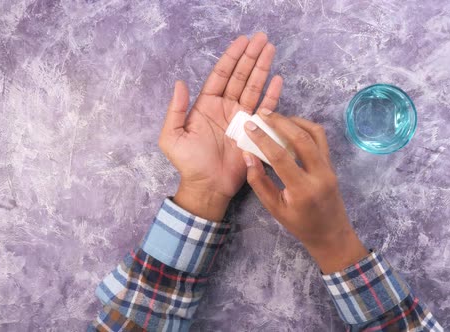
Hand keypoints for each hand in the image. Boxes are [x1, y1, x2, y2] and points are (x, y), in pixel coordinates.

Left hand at [159, 32, 282, 220]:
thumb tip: (180, 83)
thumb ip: (175, 110)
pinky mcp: (254, 131)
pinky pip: (264, 110)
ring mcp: (241, 118)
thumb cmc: (188, 163)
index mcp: (207, 105)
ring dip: (263, 68)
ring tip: (271, 49)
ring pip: (253, 87)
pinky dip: (272, 95)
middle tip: (263, 38)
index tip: (242, 41)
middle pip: (240, 75)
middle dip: (251, 56)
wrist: (207, 186)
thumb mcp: (172, 137)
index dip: (231, 57)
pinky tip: (277, 79)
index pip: (221, 75)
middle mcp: (226, 107)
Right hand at [241, 110, 367, 272]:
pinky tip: (291, 127)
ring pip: (315, 134)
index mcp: (302, 190)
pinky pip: (320, 139)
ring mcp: (329, 168)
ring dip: (295, 121)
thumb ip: (259, 182)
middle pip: (301, 138)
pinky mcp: (332, 164)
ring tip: (276, 117)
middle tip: (263, 113)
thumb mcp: (275, 209)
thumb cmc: (300, 225)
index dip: (263, 139)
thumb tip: (247, 155)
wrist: (331, 234)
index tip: (250, 126)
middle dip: (280, 121)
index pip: (281, 157)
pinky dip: (306, 128)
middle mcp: (319, 175)